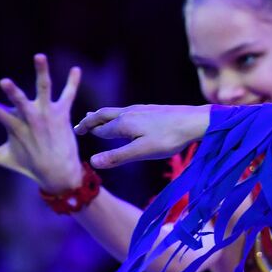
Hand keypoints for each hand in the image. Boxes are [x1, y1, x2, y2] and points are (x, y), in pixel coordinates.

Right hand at [0, 53, 83, 189]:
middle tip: (4, 82)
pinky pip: (69, 94)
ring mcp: (48, 114)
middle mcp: (32, 118)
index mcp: (15, 127)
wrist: (59, 173)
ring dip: (41, 72)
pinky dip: (73, 82)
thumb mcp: (5, 159)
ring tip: (39, 56)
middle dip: (13, 92)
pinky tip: (76, 69)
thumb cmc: (29, 165)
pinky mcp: (63, 114)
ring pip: (43, 88)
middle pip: (20, 101)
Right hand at [74, 104, 210, 168]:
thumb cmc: (169, 138)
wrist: (195, 121)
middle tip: (79, 126)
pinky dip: (116, 115)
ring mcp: (141, 109)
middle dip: (90, 120)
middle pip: (103, 115)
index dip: (88, 130)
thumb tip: (92, 162)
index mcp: (123, 123)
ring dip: (102, 116)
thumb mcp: (142, 152)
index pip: (100, 128)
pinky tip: (124, 119)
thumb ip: (117, 157)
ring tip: (95, 118)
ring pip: (115, 111)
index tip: (76, 132)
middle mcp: (129, 113)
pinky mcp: (152, 109)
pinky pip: (126, 111)